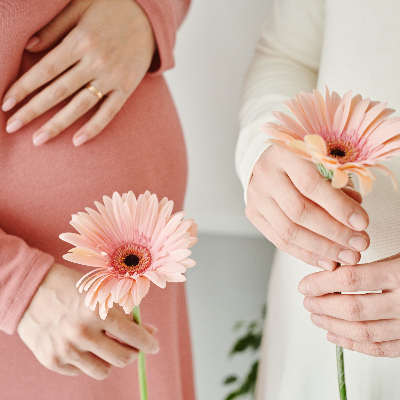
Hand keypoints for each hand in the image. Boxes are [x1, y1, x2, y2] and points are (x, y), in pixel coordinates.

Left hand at [2, 0, 155, 146]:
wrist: (149, 16)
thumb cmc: (111, 8)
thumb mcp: (80, 7)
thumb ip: (54, 28)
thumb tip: (28, 48)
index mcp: (81, 41)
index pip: (45, 70)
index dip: (24, 87)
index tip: (6, 103)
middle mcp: (95, 62)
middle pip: (58, 91)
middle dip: (33, 110)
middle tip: (12, 127)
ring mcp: (112, 77)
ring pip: (80, 105)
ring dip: (57, 124)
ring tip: (38, 140)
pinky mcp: (127, 87)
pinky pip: (109, 112)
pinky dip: (94, 128)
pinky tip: (78, 142)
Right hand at [17, 263, 158, 379]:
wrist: (31, 289)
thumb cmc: (72, 287)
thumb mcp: (101, 293)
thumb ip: (124, 313)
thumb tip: (149, 332)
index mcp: (97, 312)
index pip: (134, 336)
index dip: (149, 343)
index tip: (153, 345)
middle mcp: (82, 334)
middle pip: (122, 358)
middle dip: (133, 352)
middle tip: (132, 344)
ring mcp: (65, 350)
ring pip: (103, 371)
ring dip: (109, 359)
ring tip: (105, 344)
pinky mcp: (51, 360)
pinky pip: (80, 371)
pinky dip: (86, 360)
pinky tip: (82, 344)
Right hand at [246, 146, 369, 270]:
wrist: (270, 161)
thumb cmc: (302, 159)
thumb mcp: (324, 160)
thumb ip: (339, 184)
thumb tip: (354, 219)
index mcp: (285, 153)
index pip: (311, 185)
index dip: (338, 206)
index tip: (362, 223)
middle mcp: (266, 175)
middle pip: (298, 211)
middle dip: (333, 232)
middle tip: (359, 244)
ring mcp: (256, 196)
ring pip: (288, 231)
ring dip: (321, 248)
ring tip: (347, 256)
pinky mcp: (253, 213)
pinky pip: (279, 240)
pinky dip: (305, 254)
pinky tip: (327, 260)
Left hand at [299, 253, 399, 356]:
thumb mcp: (399, 256)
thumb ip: (368, 264)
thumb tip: (330, 267)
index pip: (350, 280)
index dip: (322, 283)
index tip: (305, 284)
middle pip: (353, 308)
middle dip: (323, 305)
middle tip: (307, 300)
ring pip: (364, 332)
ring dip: (333, 325)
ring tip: (315, 316)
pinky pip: (380, 348)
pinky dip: (353, 345)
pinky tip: (335, 335)